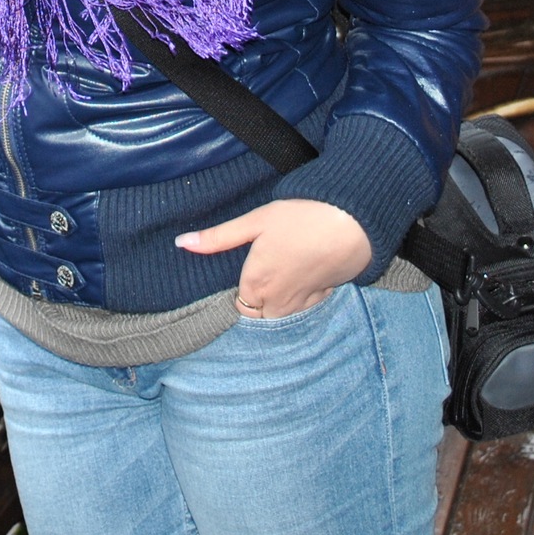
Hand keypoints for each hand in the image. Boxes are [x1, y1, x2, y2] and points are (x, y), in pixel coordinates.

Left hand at [176, 199, 370, 319]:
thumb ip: (218, 238)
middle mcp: (278, 301)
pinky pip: (306, 307)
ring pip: (283, 316)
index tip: (247, 274)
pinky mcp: (325, 296)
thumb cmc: (301, 218)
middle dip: (258, 304)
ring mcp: (303, 302)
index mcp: (256, 285)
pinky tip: (305, 274)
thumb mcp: (254, 221)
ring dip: (279, 304)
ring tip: (283, 273)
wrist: (352, 221)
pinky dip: (303, 298)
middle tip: (264, 275)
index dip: (241, 292)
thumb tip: (181, 243)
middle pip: (260, 317)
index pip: (240, 307)